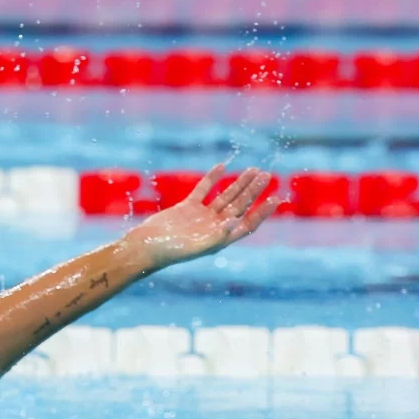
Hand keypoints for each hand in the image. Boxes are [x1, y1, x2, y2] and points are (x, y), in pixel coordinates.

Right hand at [123, 165, 280, 267]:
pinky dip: (212, 178)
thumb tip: (235, 222)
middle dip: (254, 191)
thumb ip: (216, 236)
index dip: (262, 212)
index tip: (275, 198)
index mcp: (220, 239)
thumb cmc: (168, 252)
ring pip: (225, 196)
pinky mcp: (186, 207)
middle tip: (267, 175)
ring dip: (239, 183)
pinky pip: (203, 190)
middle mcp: (214, 227)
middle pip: (240, 206)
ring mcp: (200, 216)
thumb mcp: (195, 246)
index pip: (248, 223)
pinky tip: (222, 167)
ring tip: (253, 170)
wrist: (143, 246)